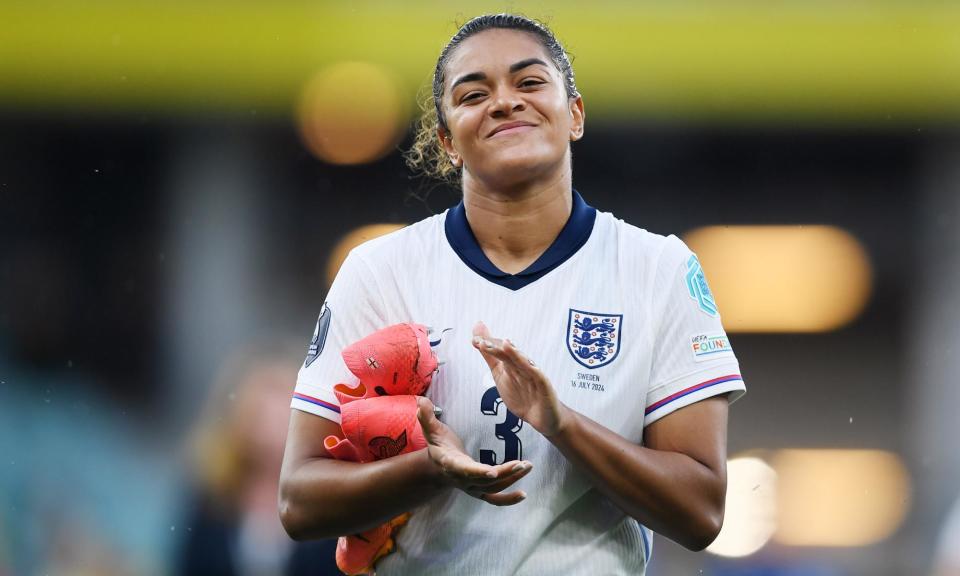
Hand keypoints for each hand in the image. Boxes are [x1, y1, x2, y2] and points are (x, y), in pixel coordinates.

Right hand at [416, 396, 531, 505]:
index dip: (478, 472)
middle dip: (504, 473)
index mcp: (450, 464)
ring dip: (511, 479)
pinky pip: (494, 499)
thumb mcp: (431, 430)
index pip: (464, 470)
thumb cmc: (438, 445)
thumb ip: (427, 417)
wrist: (436, 467)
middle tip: (521, 464)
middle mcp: (462, 479)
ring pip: (493, 488)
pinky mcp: (479, 491)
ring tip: (527, 467)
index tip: (492, 472)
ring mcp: (471, 487)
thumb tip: (421, 401)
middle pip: (484, 480)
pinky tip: (523, 495)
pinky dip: (508, 499)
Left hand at [472, 322, 568, 436]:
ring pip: (522, 362)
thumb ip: (490, 357)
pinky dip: (530, 367)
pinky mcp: (543, 384)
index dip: (487, 346)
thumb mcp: (500, 376)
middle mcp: (521, 366)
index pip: (498, 352)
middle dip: (496, 348)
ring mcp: (533, 374)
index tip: (474, 340)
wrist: (542, 417)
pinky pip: (536, 374)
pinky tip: (524, 361)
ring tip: (504, 344)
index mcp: (511, 363)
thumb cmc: (523, 396)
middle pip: (508, 355)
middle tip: (482, 342)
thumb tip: (476, 339)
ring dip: (513, 353)